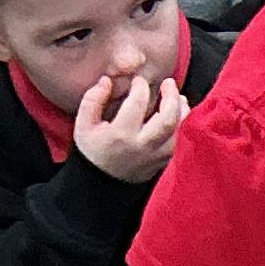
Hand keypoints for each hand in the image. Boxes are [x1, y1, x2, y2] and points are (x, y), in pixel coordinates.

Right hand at [72, 69, 188, 183]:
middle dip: (171, 96)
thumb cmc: (93, 151)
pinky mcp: (163, 162)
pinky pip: (178, 140)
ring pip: (177, 130)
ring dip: (181, 110)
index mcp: (120, 134)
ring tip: (178, 97)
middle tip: (169, 82)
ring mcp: (155, 156)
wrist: (101, 184)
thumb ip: (92, 100)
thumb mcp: (83, 125)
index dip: (141, 87)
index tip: (139, 81)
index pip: (138, 103)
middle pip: (167, 118)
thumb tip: (107, 81)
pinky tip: (178, 113)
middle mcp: (141, 145)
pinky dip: (181, 124)